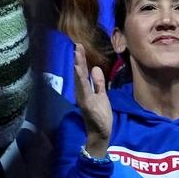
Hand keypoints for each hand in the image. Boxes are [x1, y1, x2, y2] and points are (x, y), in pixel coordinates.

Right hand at [73, 42, 112, 156]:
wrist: (101, 132)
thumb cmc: (100, 114)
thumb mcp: (102, 95)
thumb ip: (98, 83)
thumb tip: (95, 68)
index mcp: (85, 90)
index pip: (83, 72)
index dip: (81, 59)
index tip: (79, 46)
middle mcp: (81, 92)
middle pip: (79, 73)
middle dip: (78, 59)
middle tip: (77, 45)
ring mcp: (83, 98)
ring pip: (80, 79)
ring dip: (78, 66)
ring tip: (77, 53)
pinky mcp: (87, 103)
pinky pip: (84, 90)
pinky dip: (80, 80)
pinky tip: (79, 70)